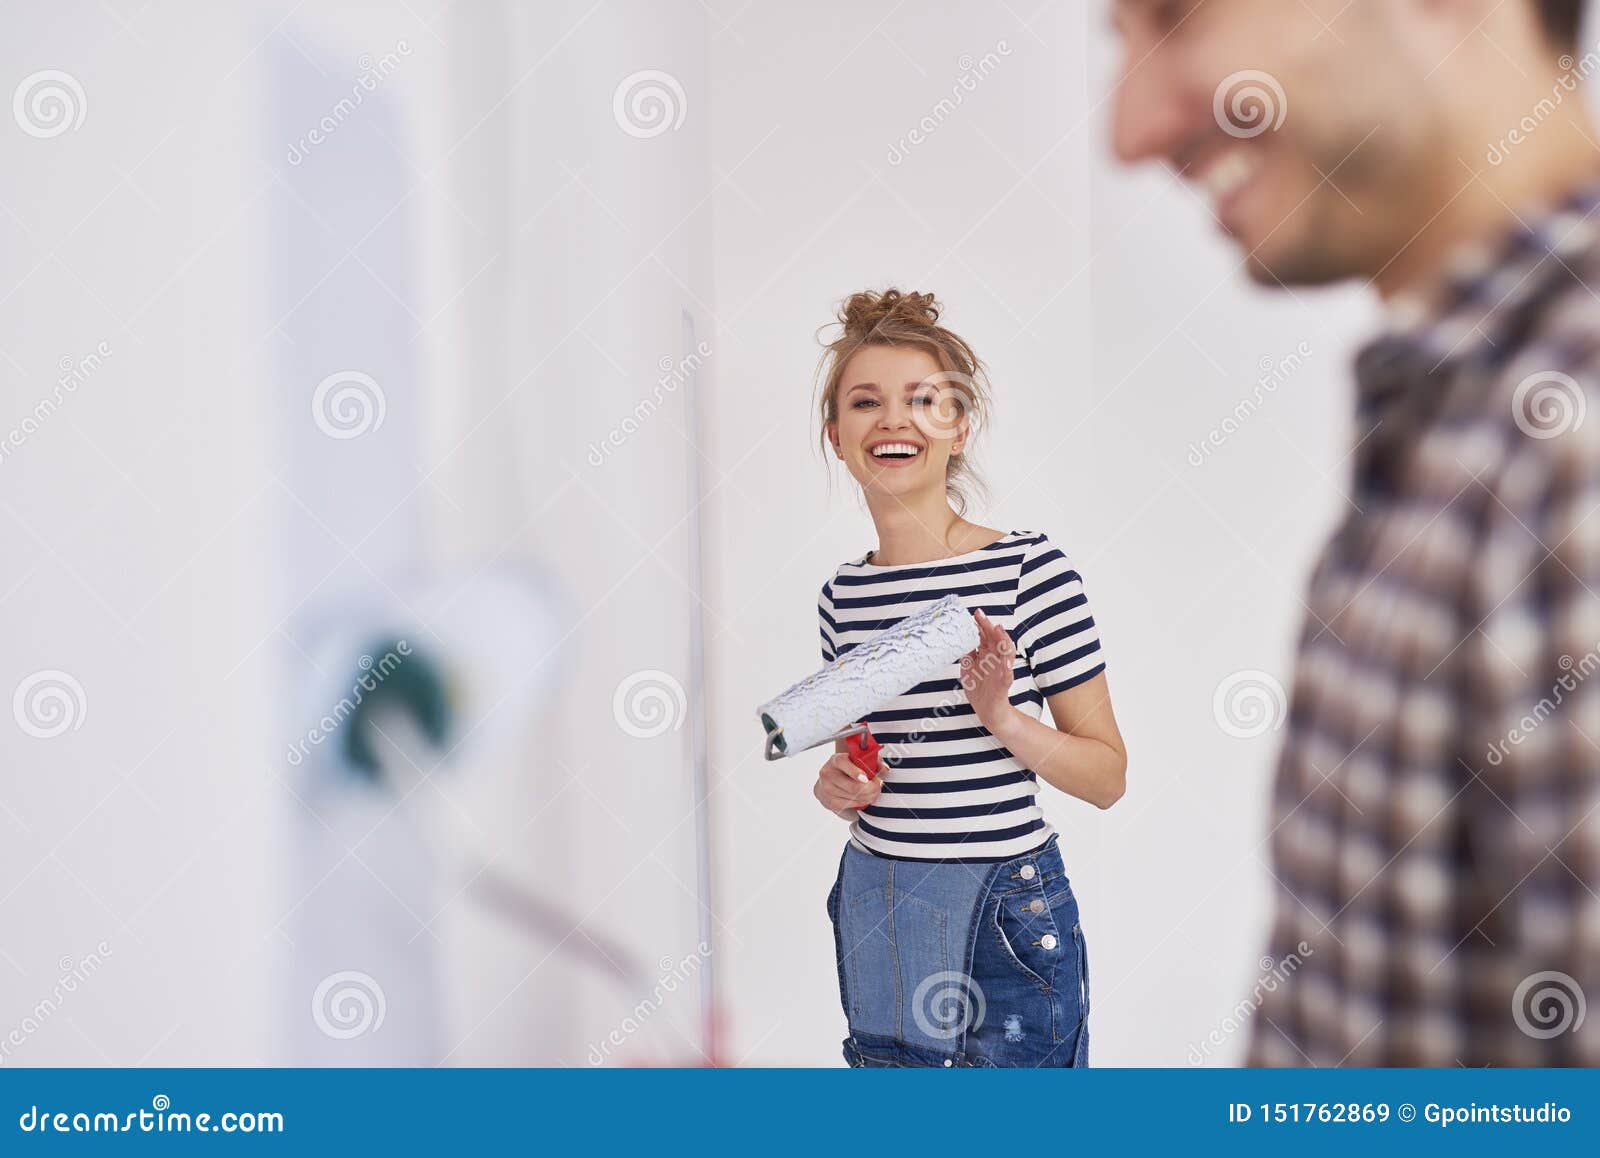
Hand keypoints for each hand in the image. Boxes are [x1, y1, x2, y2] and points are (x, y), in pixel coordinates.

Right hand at [813, 752, 882, 816]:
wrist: (829, 780)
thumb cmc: (847, 768)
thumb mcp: (859, 760)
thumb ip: (874, 761)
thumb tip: (885, 769)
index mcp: (836, 760)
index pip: (843, 764)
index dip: (856, 772)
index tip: (867, 778)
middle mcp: (829, 774)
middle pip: (853, 786)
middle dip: (872, 787)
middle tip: (879, 785)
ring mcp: (828, 789)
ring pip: (855, 797)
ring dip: (869, 795)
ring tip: (874, 791)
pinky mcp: (831, 802)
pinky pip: (851, 805)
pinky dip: (862, 801)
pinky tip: (865, 797)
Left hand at [959, 608, 1016, 729]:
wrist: (988, 711)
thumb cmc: (980, 690)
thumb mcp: (967, 669)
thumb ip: (967, 655)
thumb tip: (960, 640)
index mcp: (987, 655)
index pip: (985, 636)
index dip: (981, 624)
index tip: (974, 613)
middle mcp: (995, 660)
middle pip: (995, 639)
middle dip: (988, 626)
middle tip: (980, 615)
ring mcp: (1001, 671)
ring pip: (1006, 652)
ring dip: (1003, 641)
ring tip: (998, 630)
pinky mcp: (1004, 684)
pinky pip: (1008, 676)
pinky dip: (1007, 669)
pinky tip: (1005, 663)